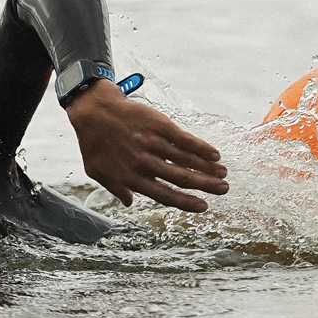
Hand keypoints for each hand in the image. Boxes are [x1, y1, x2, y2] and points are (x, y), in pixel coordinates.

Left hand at [64, 82, 228, 211]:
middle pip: (182, 178)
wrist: (94, 111)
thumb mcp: (96, 172)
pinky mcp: (159, 125)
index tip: (204, 206)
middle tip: (224, 190)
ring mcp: (153, 143)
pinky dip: (201, 147)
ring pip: (186, 159)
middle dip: (206, 185)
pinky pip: (184, 139)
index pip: (166, 195)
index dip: (187, 202)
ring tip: (223, 174)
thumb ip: (115, 188)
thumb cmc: (94, 142)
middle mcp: (145, 163)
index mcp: (132, 178)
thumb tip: (129, 202)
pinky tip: (214, 154)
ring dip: (208, 168)